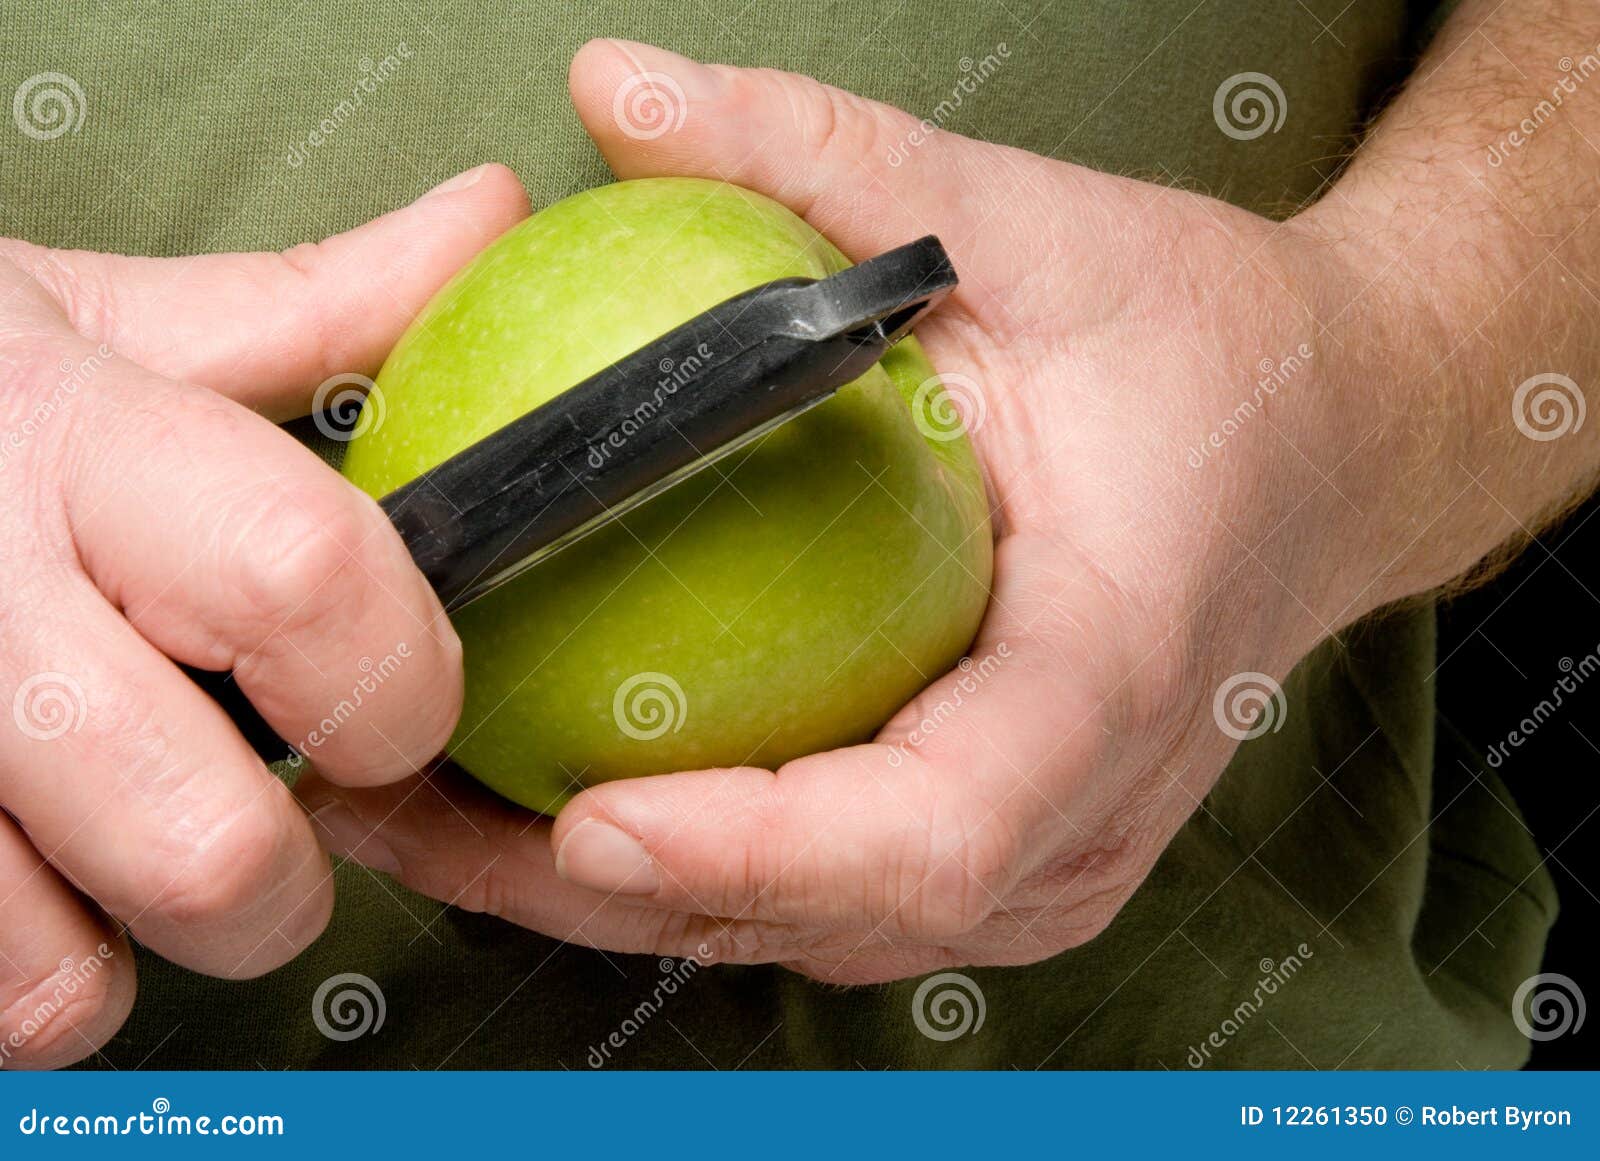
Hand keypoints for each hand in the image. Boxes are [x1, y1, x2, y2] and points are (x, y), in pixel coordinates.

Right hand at [0, 164, 527, 1067]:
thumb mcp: (102, 324)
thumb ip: (310, 304)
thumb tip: (490, 219)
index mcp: (73, 444)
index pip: (304, 578)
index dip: (397, 679)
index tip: (399, 701)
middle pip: (210, 848)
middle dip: (280, 876)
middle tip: (262, 812)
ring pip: (56, 980)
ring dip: (127, 947)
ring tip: (114, 848)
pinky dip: (19, 977)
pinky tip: (28, 875)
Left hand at [294, 42, 1427, 982]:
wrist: (1326, 445)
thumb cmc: (1208, 354)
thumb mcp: (1031, 228)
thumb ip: (828, 162)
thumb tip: (616, 92)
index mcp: (1109, 669)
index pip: (934, 826)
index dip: (754, 853)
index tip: (585, 824)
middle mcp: (1083, 805)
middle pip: (834, 915)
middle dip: (609, 898)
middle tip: (415, 812)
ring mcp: (1048, 854)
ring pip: (815, 935)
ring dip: (623, 903)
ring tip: (446, 823)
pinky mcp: (1009, 852)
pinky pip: (833, 902)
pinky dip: (695, 876)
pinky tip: (567, 806)